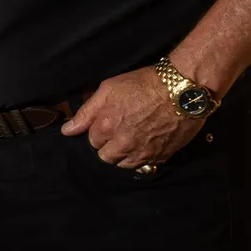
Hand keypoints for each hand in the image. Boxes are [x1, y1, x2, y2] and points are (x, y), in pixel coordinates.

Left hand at [60, 67, 205, 168]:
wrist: (183, 90)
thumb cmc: (144, 84)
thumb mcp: (109, 89)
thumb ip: (86, 112)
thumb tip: (67, 131)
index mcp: (106, 127)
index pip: (92, 141)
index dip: (99, 131)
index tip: (107, 122)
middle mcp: (123, 145)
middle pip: (106, 157)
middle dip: (108, 146)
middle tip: (119, 132)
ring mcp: (143, 153)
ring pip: (124, 165)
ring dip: (124, 155)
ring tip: (131, 139)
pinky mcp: (162, 157)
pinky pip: (145, 166)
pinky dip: (142, 158)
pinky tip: (146, 144)